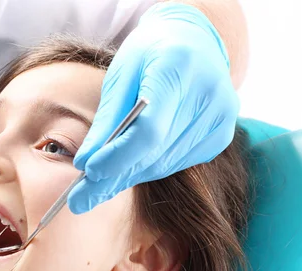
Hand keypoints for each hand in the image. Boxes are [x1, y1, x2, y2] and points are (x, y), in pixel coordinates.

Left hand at [69, 3, 238, 213]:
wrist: (192, 40)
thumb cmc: (149, 54)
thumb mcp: (119, 76)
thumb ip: (106, 121)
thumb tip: (85, 165)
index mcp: (180, 67)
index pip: (149, 129)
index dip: (117, 156)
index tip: (88, 172)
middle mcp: (210, 93)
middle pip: (156, 151)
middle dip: (115, 175)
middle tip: (80, 198)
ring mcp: (221, 117)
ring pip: (165, 163)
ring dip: (130, 175)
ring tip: (97, 186)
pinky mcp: (221, 135)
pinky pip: (177, 163)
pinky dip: (149, 168)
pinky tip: (129, 166)